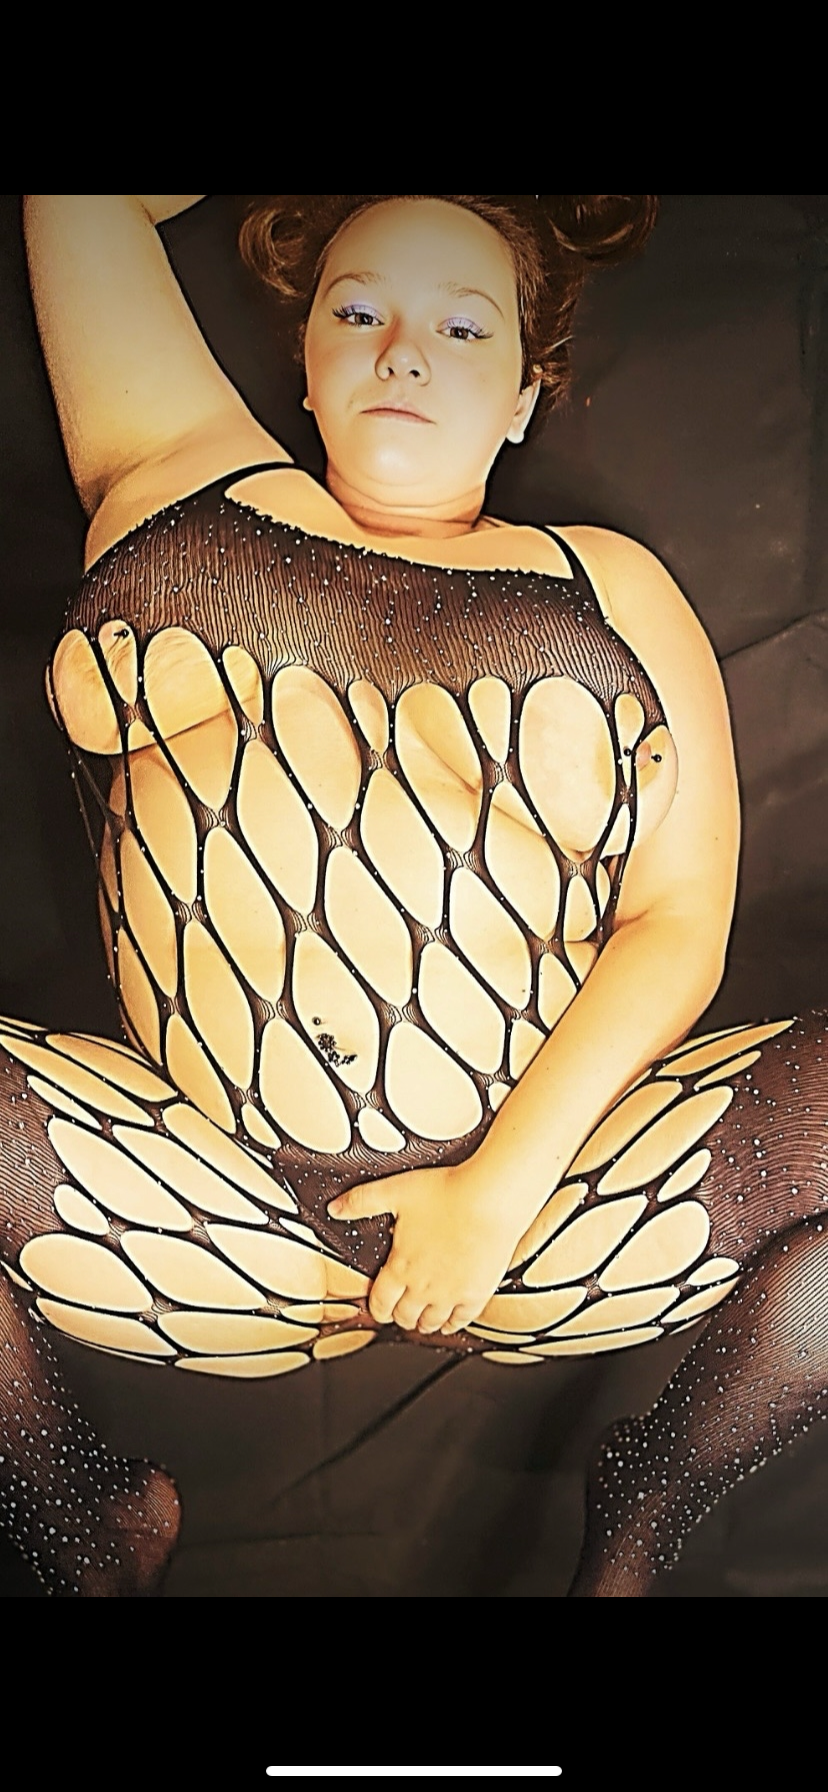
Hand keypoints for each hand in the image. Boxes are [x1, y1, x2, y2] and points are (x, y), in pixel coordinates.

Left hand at [327, 1159, 518, 1335]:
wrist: (491, 1199)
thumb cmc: (447, 1192)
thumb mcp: (394, 1191)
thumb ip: (361, 1201)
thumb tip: (335, 1208)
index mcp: (400, 1267)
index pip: (380, 1302)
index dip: (377, 1307)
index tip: (379, 1306)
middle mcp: (423, 1287)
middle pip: (405, 1317)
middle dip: (399, 1316)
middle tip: (400, 1311)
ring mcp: (451, 1294)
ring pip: (431, 1323)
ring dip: (423, 1323)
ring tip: (422, 1320)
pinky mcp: (477, 1293)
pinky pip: (461, 1321)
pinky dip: (452, 1324)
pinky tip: (451, 1321)